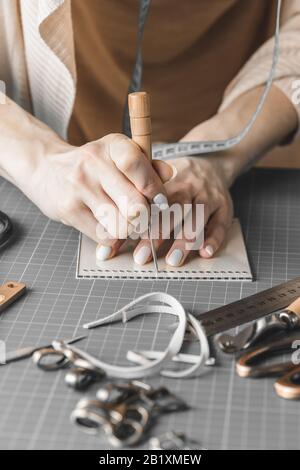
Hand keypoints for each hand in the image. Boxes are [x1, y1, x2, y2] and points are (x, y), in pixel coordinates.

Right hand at [19, 133, 171, 244]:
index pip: (137, 165)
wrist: (46, 168)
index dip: (154, 189)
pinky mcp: (69, 209)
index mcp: (112, 146)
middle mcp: (94, 163)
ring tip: (125, 220)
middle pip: (135, 204)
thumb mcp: (118, 156)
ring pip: (122, 225)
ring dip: (129, 229)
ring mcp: (79, 187)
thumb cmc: (92, 165)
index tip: (159, 200)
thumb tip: (170, 173)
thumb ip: (147, 166)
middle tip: (143, 216)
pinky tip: (108, 225)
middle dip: (145, 216)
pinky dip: (112, 236)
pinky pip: (104, 236)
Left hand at [132, 156, 233, 265]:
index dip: (136, 222)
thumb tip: (106, 232)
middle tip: (142, 257)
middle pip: (173, 210)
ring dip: (185, 240)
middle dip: (157, 235)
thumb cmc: (175, 180)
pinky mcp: (224, 207)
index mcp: (166, 179)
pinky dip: (214, 239)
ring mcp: (208, 196)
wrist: (211, 163)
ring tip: (173, 259)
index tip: (125, 239)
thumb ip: (133, 204)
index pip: (150, 202)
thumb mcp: (154, 181)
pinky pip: (220, 223)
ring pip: (197, 217)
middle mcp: (188, 186)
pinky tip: (205, 253)